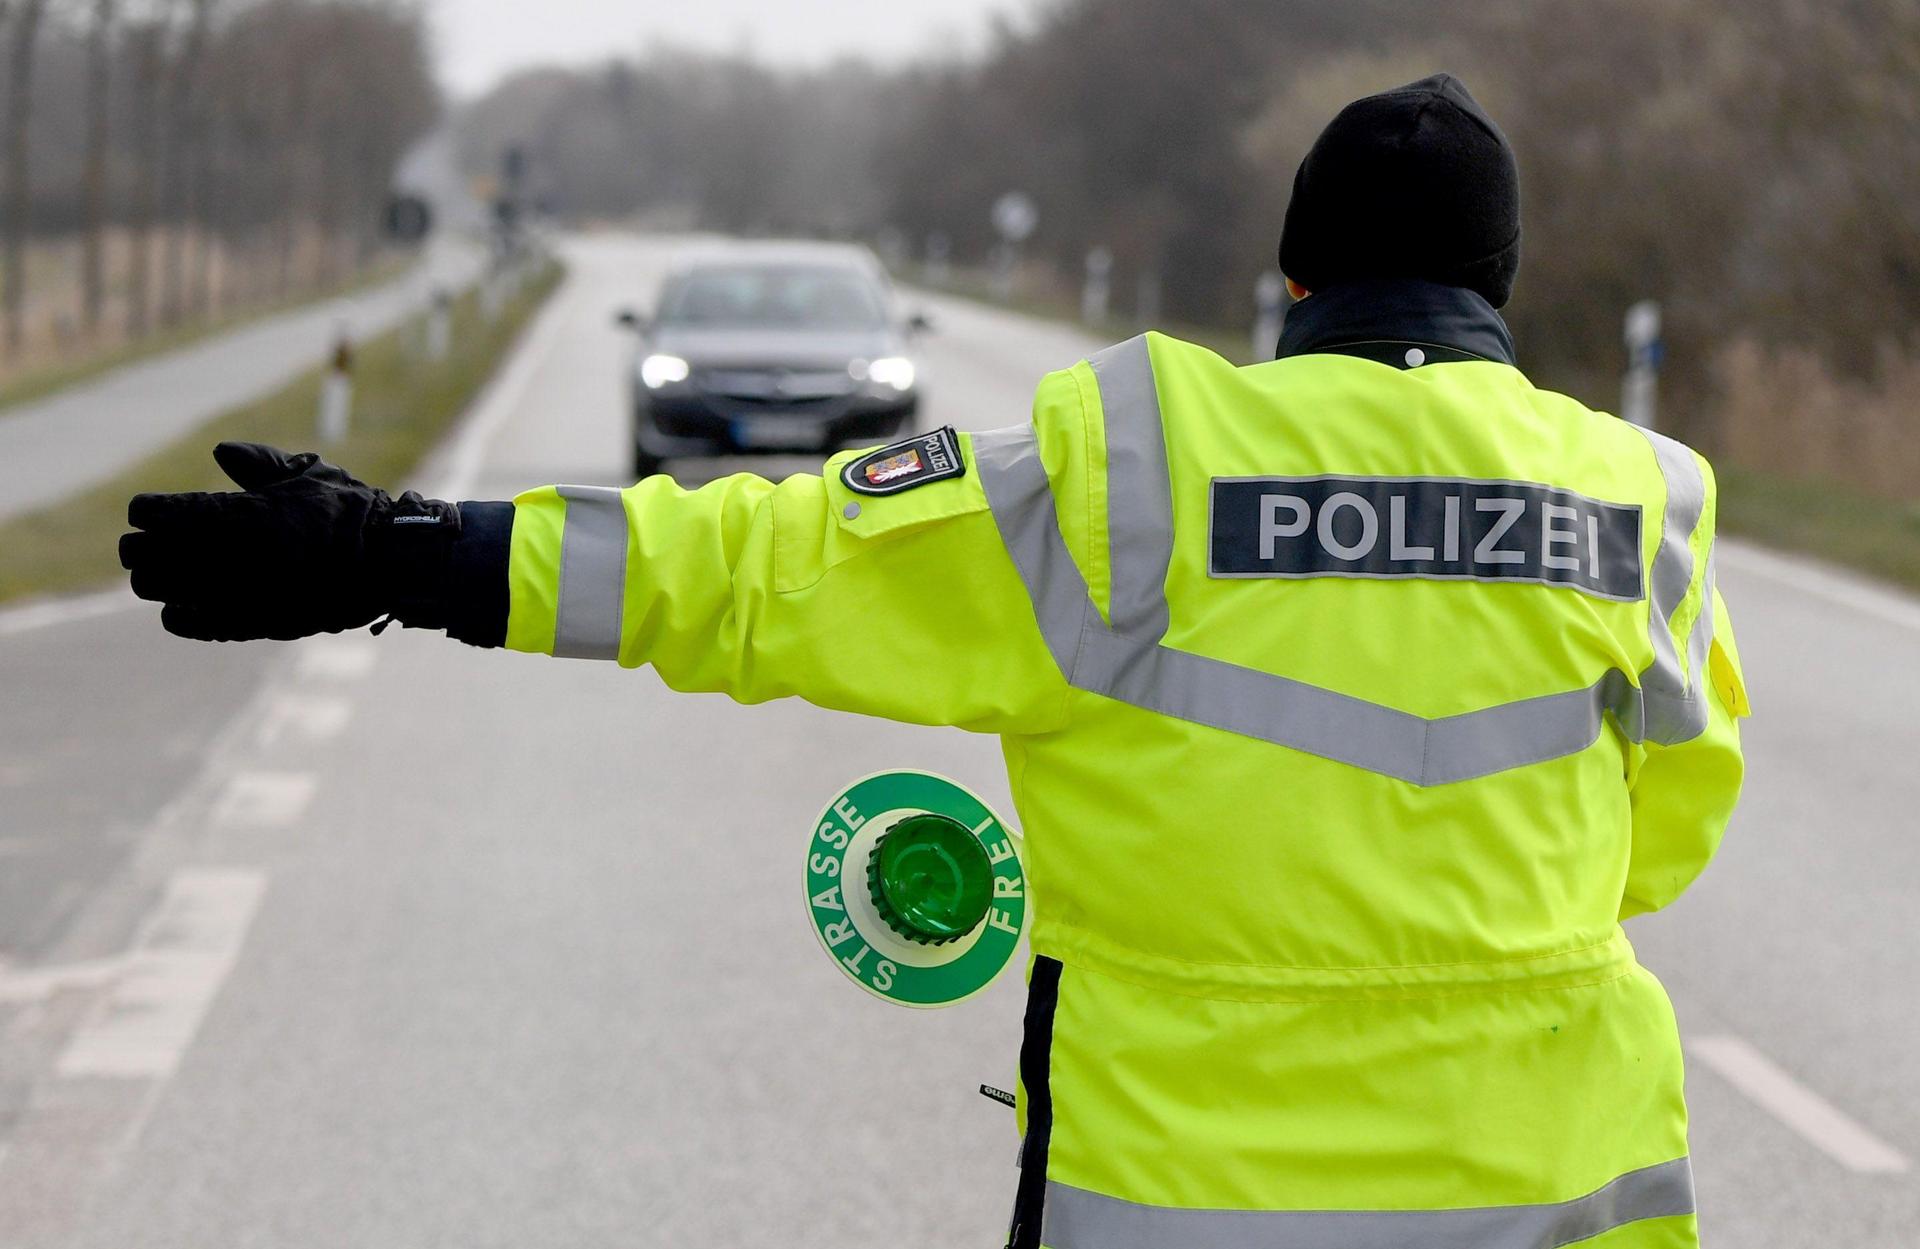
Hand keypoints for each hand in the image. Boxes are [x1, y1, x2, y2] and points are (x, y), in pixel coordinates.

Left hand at [119, 442, 451, 641]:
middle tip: (153, 541)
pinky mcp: (244, 622)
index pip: (154, 513)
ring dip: (156, 576)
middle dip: (143, 544)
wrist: (387, 565)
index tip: (155, 510)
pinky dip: (178, 612)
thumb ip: (259, 463)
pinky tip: (188, 602)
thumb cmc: (351, 514)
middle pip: (142, 552)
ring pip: (155, 587)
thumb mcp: (308, 476)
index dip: (149, 510)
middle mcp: (222, 554)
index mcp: (233, 513)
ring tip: (170, 571)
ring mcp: (231, 591)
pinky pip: (183, 621)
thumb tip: (220, 454)